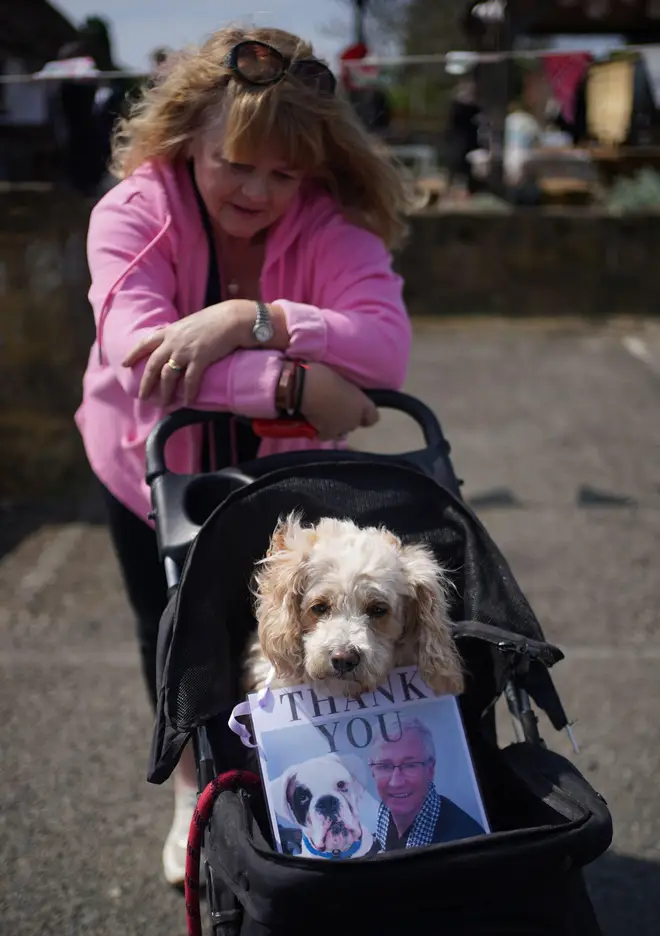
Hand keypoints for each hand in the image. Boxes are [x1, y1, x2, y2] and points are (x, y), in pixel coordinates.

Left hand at [122, 301, 248, 404]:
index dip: (133, 354)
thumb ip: (181, 334)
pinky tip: (187, 402)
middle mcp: (173, 342)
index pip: (146, 343)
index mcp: (170, 331)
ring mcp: (185, 351)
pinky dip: (187, 392)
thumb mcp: (191, 323)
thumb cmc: (215, 319)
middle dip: (146, 382)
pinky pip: (190, 380)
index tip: (124, 364)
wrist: (232, 318)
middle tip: (142, 396)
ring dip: (165, 392)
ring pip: (168, 375)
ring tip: (164, 403)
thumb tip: (178, 343)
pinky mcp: (200, 359)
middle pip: (153, 365)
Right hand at [300, 364, 378, 440]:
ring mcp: (341, 429)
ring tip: (324, 415)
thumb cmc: (322, 376)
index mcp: (362, 404)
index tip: (357, 407)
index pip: (372, 417)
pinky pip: (327, 435)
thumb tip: (343, 395)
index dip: (365, 414)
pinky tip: (315, 422)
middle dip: (348, 417)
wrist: (304, 389)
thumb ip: (347, 393)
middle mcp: (355, 420)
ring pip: (342, 430)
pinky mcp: (326, 435)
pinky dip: (322, 430)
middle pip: (355, 423)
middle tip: (336, 406)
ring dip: (336, 425)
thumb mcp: (342, 380)